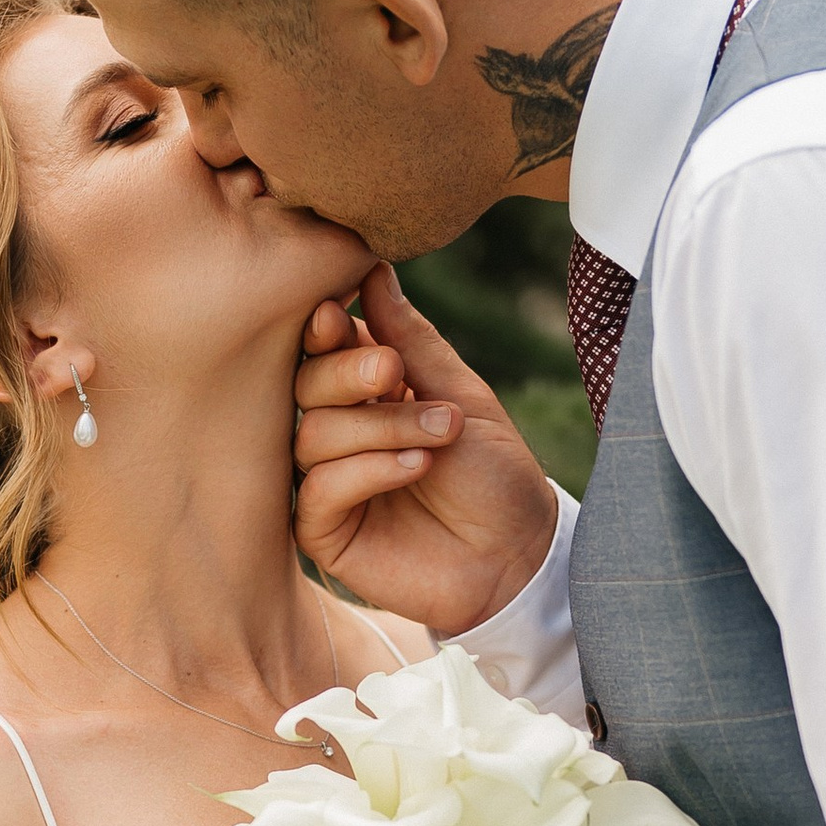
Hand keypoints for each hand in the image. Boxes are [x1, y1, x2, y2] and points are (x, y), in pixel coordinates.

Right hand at [293, 262, 558, 638]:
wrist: (520, 556)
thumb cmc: (495, 475)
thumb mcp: (460, 394)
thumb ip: (411, 339)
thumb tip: (371, 269)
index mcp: (367, 396)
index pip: (322, 350)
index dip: (323, 329)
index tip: (341, 314)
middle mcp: (340, 435)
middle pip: (305, 385)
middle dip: (348, 373)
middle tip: (393, 373)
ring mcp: (330, 484)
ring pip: (313, 434)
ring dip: (379, 427)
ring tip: (438, 436)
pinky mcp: (326, 534)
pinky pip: (318, 489)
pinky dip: (366, 470)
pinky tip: (414, 469)